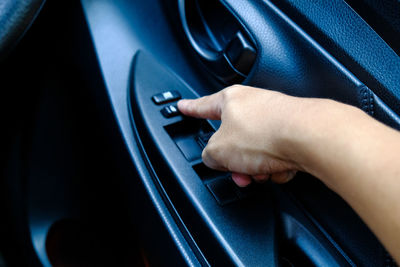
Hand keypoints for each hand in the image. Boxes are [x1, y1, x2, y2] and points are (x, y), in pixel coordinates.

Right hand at [178, 85, 302, 186]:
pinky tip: (279, 169)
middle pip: (235, 139)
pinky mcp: (294, 132)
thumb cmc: (266, 133)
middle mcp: (254, 105)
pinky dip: (275, 167)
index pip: (203, 105)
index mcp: (231, 100)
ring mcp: (275, 118)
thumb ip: (210, 156)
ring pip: (256, 151)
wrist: (309, 137)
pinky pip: (275, 156)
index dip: (191, 108)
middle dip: (235, 162)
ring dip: (255, 168)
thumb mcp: (219, 151)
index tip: (183, 106)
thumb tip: (215, 159)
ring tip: (261, 174)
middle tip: (237, 173)